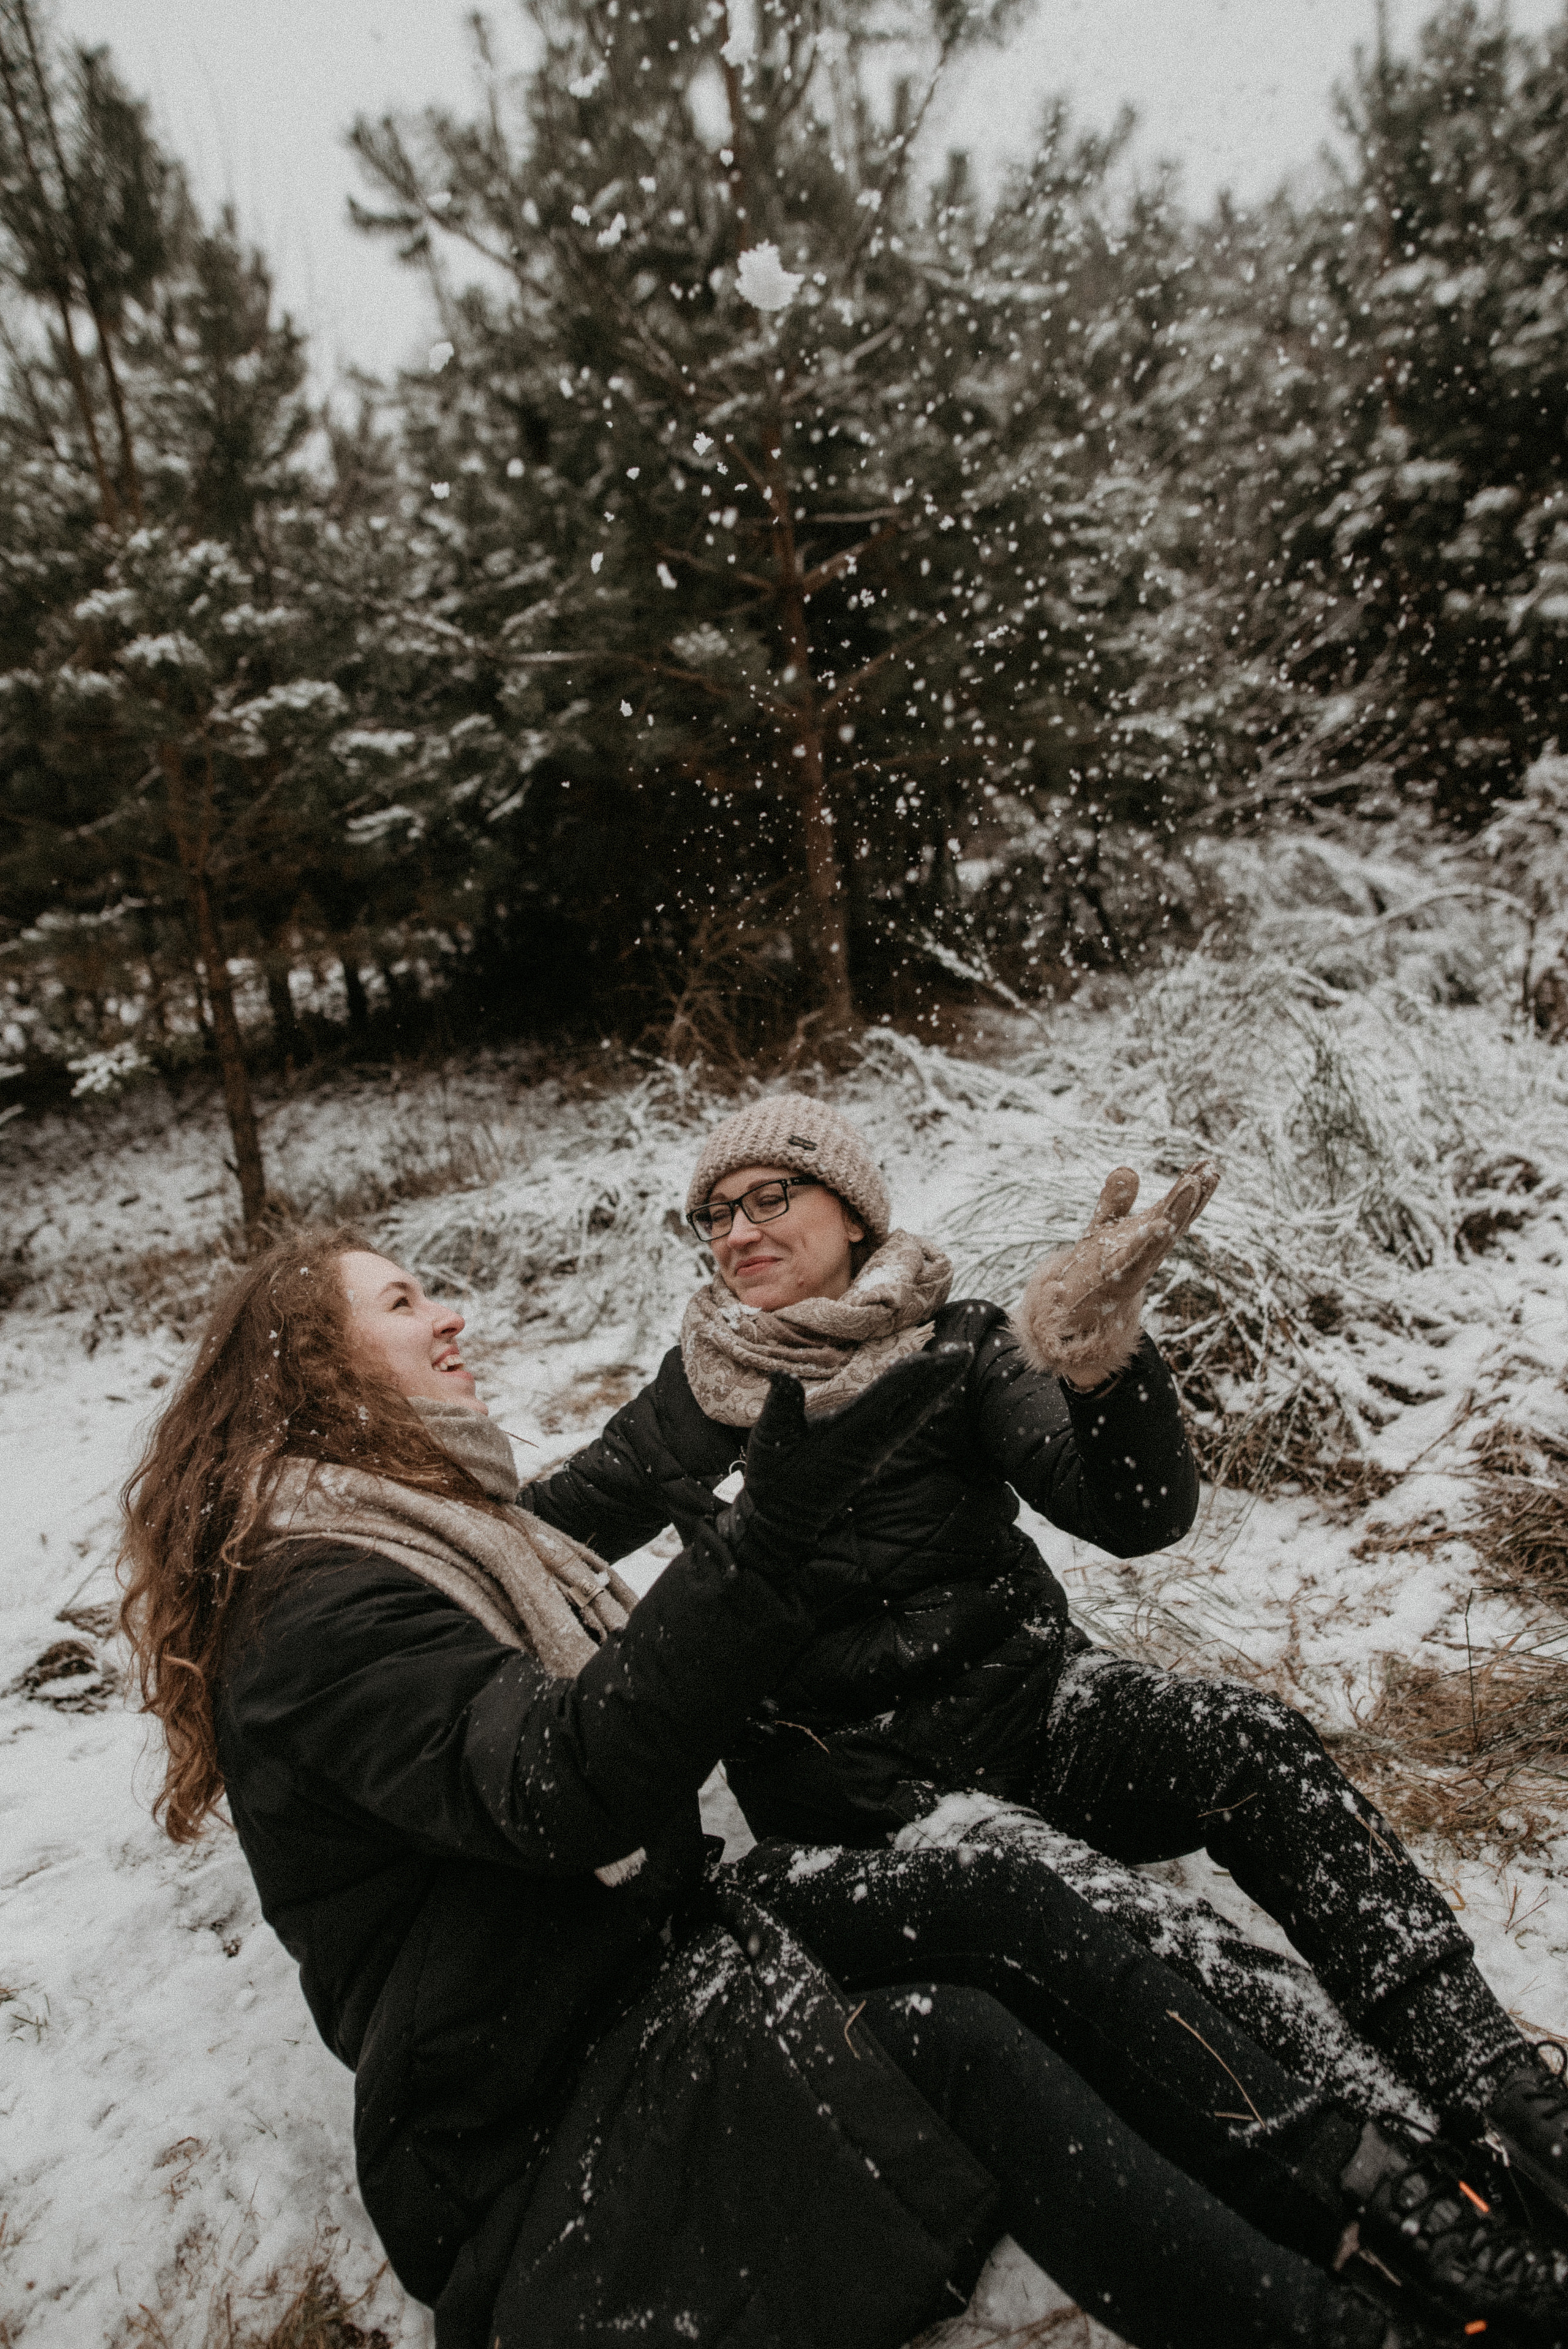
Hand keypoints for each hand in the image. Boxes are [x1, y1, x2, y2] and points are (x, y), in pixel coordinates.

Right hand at [721, 1345, 972, 1600]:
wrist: (783, 1522)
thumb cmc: (773, 1479)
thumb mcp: (768, 1441)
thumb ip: (780, 1408)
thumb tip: (783, 1374)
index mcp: (848, 1435)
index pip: (886, 1399)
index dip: (911, 1374)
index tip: (934, 1353)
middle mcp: (871, 1444)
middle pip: (914, 1406)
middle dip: (940, 1377)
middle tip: (965, 1349)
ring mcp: (877, 1452)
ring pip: (916, 1415)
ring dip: (938, 1388)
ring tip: (958, 1361)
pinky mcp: (875, 1456)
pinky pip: (908, 1424)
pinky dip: (924, 1402)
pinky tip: (933, 1390)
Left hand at [1012, 1160, 1219, 1390]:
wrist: (1074, 1309)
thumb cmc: (1094, 1268)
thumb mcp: (1104, 1226)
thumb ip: (1116, 1200)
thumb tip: (1128, 1169)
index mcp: (1149, 1236)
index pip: (1176, 1208)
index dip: (1193, 1187)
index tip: (1210, 1164)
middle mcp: (1150, 1250)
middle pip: (1177, 1220)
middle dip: (1194, 1197)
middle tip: (1211, 1171)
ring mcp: (1136, 1264)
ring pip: (1162, 1237)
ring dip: (1178, 1211)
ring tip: (1191, 1184)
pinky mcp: (1117, 1277)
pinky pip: (1134, 1259)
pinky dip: (1146, 1243)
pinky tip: (1157, 1224)